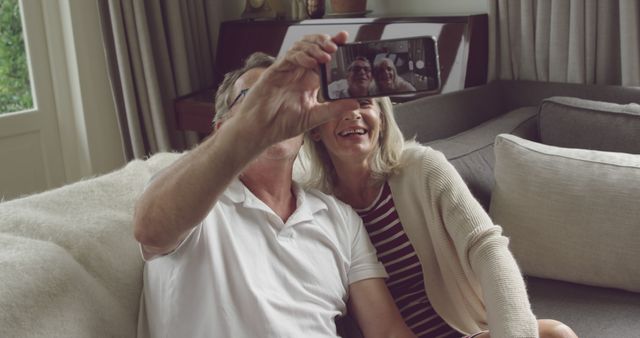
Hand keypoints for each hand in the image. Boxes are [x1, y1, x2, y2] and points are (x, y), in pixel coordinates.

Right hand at [231, 32, 358, 146]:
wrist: (261, 131)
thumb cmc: (282, 124)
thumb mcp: (314, 117)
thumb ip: (334, 109)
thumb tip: (355, 104)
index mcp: (309, 81)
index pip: (324, 58)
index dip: (334, 46)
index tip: (346, 40)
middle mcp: (298, 72)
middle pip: (312, 46)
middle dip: (325, 41)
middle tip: (337, 45)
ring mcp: (286, 71)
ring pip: (300, 47)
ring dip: (315, 47)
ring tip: (327, 54)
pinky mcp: (275, 72)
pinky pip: (289, 57)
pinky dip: (301, 56)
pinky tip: (312, 62)